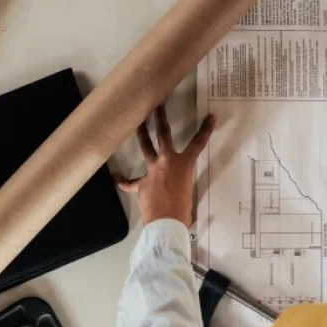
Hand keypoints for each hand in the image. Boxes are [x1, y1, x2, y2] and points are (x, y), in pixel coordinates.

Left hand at [117, 105, 215, 225]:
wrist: (166, 222)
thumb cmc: (183, 210)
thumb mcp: (189, 193)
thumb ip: (182, 185)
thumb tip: (177, 190)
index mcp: (184, 165)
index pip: (198, 144)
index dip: (206, 130)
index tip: (211, 117)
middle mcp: (168, 161)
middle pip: (163, 134)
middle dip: (160, 118)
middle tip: (157, 104)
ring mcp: (152, 170)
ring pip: (145, 148)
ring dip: (141, 134)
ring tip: (137, 124)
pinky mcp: (141, 183)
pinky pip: (130, 182)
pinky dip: (123, 181)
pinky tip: (116, 178)